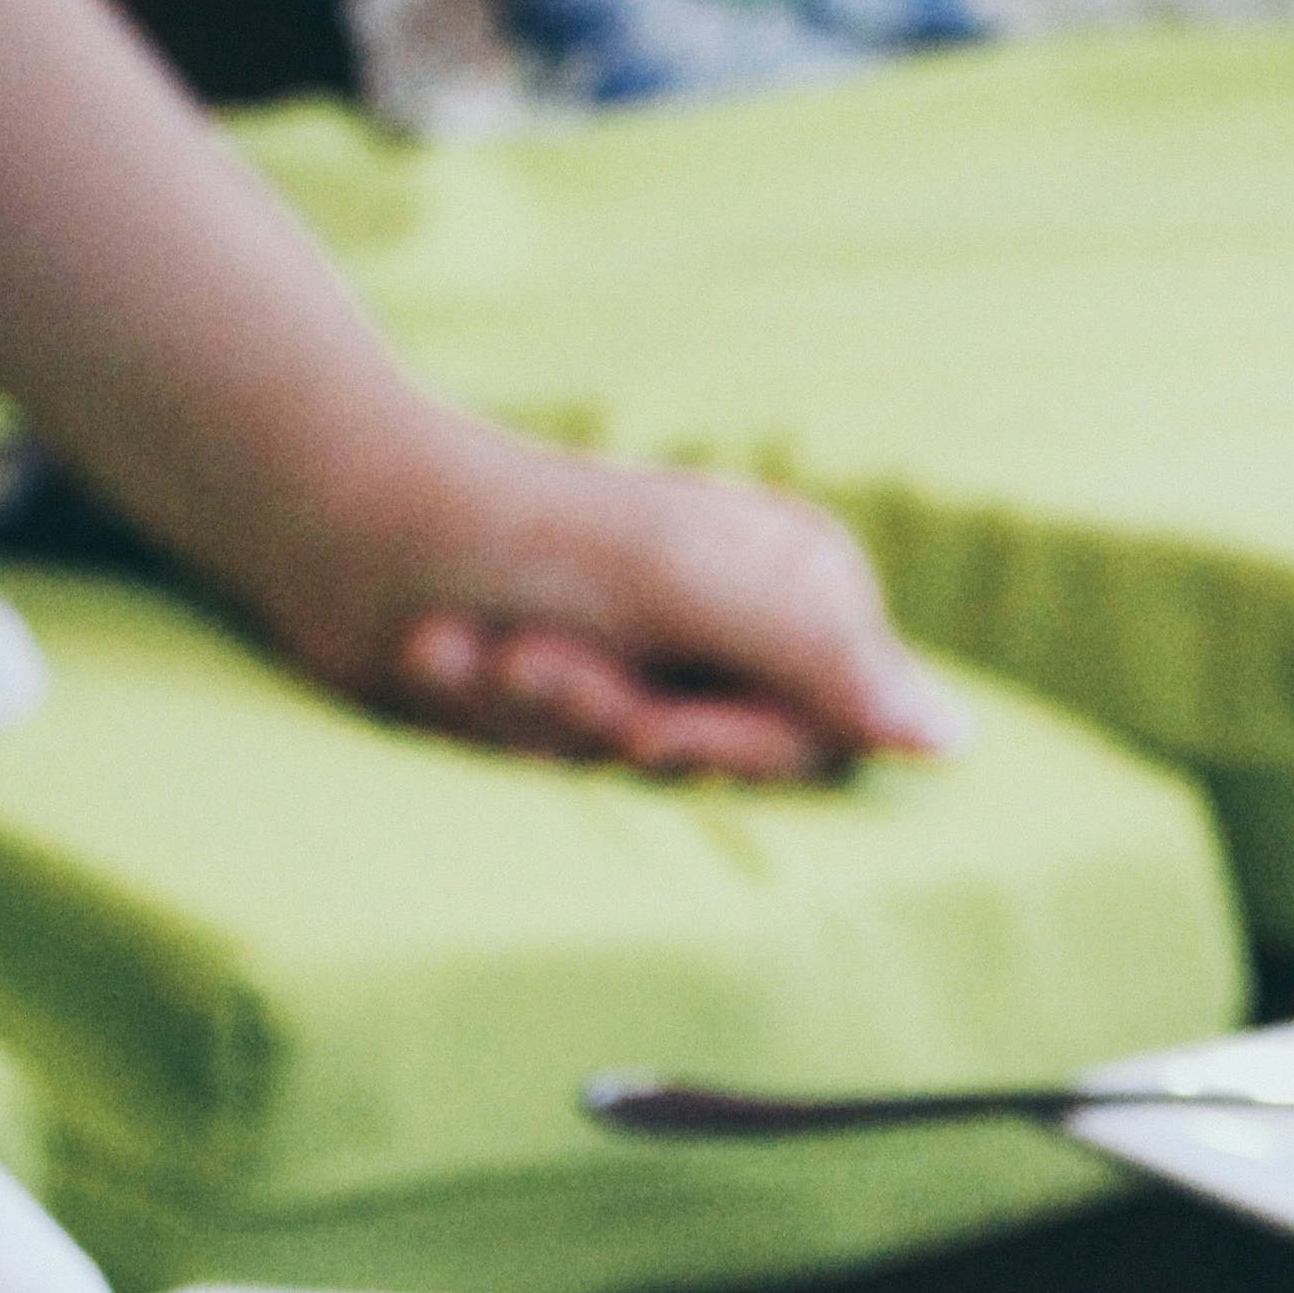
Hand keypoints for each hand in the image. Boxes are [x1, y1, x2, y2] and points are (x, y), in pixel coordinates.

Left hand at [221, 412, 969, 782]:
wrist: (337, 522)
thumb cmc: (522, 533)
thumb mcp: (689, 586)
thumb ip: (826, 660)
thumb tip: (956, 745)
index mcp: (802, 580)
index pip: (831, 738)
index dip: (728, 746)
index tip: (644, 723)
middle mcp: (744, 623)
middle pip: (733, 763)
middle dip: (609, 722)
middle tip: (528, 661)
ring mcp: (658, 659)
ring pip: (637, 770)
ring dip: (533, 720)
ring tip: (473, 647)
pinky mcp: (573, 695)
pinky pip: (566, 767)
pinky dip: (489, 723)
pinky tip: (446, 656)